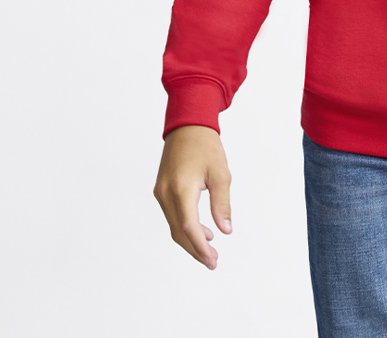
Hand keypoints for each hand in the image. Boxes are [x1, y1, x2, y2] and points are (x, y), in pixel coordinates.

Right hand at [153, 125, 232, 269]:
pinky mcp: (161, 190)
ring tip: (210, 249)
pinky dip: (184, 226)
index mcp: (181, 188)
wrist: (187, 125)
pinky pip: (172, 215)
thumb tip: (225, 230)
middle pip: (178, 231)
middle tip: (212, 262)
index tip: (212, 260)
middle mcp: (166, 193)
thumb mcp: (220, 174)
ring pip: (174, 225)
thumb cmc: (206, 146)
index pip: (189, 227)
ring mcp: (161, 192)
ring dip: (190, 239)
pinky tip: (201, 230)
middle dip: (195, 249)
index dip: (200, 247)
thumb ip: (221, 204)